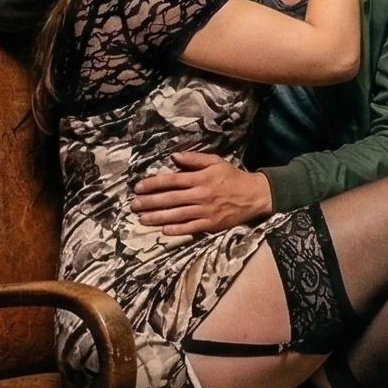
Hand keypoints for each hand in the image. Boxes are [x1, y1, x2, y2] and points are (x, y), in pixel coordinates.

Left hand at [131, 151, 272, 236]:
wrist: (254, 195)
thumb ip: (194, 159)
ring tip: (142, 218)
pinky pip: (190, 228)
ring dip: (157, 217)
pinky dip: (176, 230)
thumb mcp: (215, 162)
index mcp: (201, 178)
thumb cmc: (232, 177)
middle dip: (150, 202)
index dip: (154, 184)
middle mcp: (201, 195)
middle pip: (170, 199)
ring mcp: (205, 211)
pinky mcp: (211, 224)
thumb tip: (173, 156)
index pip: (172, 180)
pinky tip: (163, 230)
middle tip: (134, 205)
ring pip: (177, 215)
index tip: (138, 187)